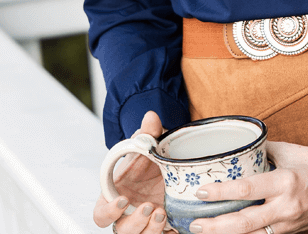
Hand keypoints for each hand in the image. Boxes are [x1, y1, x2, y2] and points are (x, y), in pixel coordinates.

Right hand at [93, 111, 171, 231]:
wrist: (166, 167)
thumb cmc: (147, 159)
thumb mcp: (148, 145)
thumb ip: (148, 133)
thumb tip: (151, 116)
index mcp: (114, 197)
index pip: (100, 215)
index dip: (109, 211)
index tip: (123, 199)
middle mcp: (126, 214)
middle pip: (121, 231)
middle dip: (134, 223)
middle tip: (148, 207)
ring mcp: (143, 223)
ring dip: (149, 230)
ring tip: (161, 213)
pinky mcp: (160, 228)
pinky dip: (167, 233)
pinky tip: (175, 224)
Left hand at [188, 140, 307, 233]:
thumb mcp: (289, 151)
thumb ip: (262, 152)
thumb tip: (239, 150)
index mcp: (284, 182)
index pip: (246, 189)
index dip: (221, 193)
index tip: (201, 192)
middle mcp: (285, 207)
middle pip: (244, 224)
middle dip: (216, 227)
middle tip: (194, 224)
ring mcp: (288, 224)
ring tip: (205, 232)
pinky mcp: (291, 233)